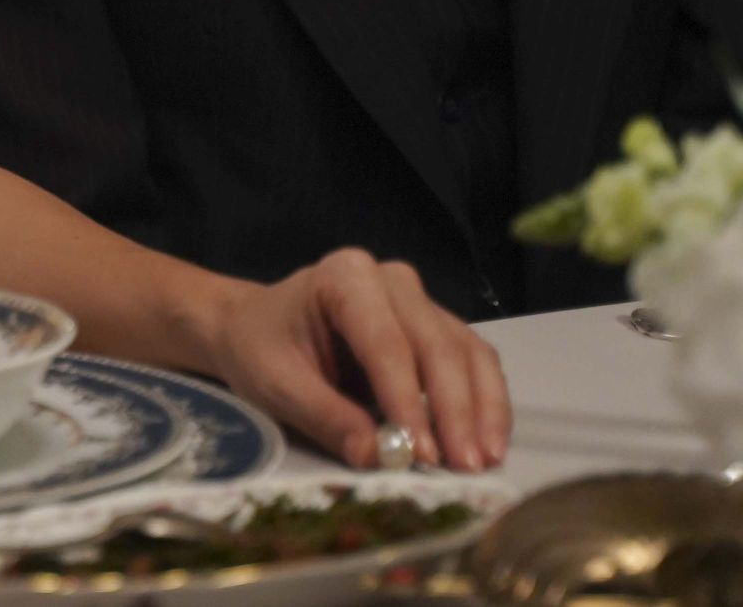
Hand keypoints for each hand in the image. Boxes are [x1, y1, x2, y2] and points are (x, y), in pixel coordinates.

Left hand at [202, 248, 509, 472]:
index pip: (386, 341)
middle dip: (453, 408)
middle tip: (463, 465)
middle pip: (435, 344)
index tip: (421, 451)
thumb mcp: (275, 384)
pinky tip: (487, 442)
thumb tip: (377, 457)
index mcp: (345, 277)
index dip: (406, 397)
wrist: (255, 328)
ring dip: (481, 408)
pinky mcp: (436, 328)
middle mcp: (392, 280)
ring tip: (483, 459)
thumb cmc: (260, 348)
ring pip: (465, 352)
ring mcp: (419, 302)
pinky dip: (484, 402)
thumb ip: (324, 416)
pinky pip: (471, 361)